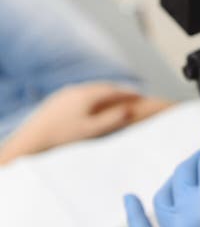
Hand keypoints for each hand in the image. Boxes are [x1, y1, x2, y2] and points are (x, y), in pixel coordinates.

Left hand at [0, 83, 152, 163]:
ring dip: (105, 92)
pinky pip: (80, 93)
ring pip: (91, 89)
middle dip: (118, 90)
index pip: (113, 90)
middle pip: (102, 86)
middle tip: (131, 94)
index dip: (128, 92)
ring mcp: (65, 93)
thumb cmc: (64, 137)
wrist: (33, 139)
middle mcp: (76, 90)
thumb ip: (112, 119)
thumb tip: (129, 110)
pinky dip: (93, 96)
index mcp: (86, 96)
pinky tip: (93, 104)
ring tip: (115, 98)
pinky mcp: (57, 99)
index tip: (141, 95)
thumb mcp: (92, 130)